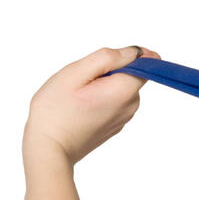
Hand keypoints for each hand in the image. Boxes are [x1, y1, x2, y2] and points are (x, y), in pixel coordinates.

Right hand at [23, 45, 160, 165]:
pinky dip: (99, 97)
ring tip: (78, 94)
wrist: (50, 148)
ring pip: (120, 88)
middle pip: (131, 76)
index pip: (146, 65)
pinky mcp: (115, 124)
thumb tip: (135, 52)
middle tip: (82, 80)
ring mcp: (124, 117)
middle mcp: (131, 106)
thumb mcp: (76, 73)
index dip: (131, 55)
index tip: (108, 58)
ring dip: (102, 84)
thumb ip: (108, 58)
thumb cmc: (56, 111)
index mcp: (125, 91)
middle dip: (110, 70)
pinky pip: (113, 101)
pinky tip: (80, 105)